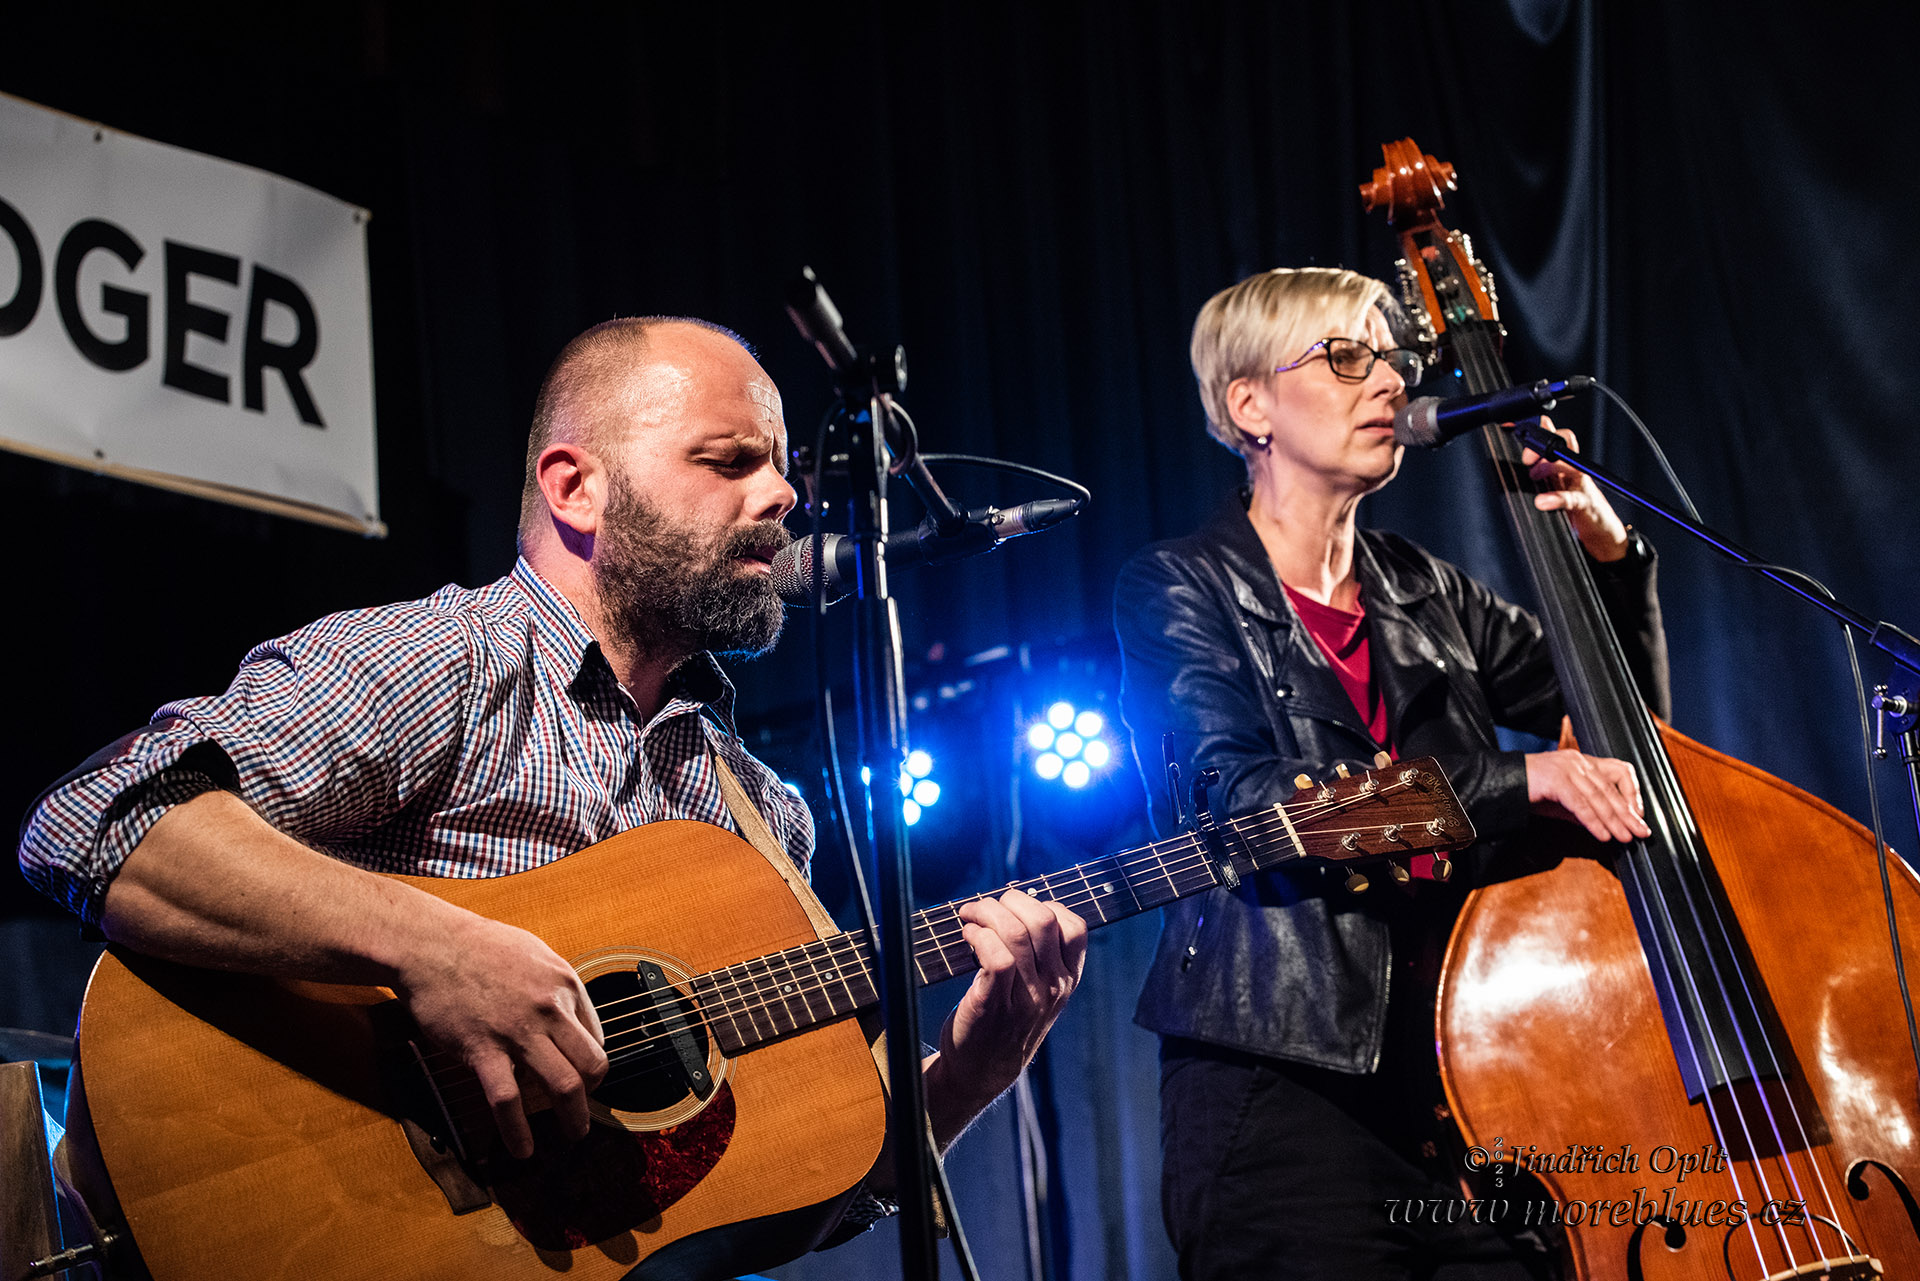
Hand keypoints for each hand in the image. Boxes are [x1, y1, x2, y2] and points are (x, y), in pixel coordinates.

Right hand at [394, 909, 607, 1159]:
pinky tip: (522, 1148)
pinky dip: (518, 1131)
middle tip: (585, 1111)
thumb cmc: (480, 947)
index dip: (593, 1063)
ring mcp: (517, 1031)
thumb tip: (572, 1018)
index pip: (597, 1035)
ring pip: (563, 1085)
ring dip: (572, 1119)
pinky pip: (508, 1100)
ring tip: (571, 1135)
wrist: (430, 946)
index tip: (585, 1078)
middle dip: (594, 1095)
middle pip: (591, 1064)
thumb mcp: (535, 953)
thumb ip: (557, 986)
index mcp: (564, 983)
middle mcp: (549, 1008)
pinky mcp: (481, 1050)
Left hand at [936, 889, 1087, 1110]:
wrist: (981, 1072)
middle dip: (1011, 900)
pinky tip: (967, 936)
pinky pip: (994, 956)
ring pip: (1015, 933)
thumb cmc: (1005, 1022)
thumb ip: (1040, 957)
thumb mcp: (1039, 993)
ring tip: (971, 916)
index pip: (1076, 927)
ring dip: (986, 912)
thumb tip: (1017, 906)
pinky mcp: (993, 1004)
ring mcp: (1025, 997)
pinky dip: (978, 936)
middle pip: (1043, 920)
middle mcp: (1052, 988)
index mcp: (1066, 980)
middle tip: (988, 905)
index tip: (1019, 908)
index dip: (1046, 904)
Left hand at [1520, 417, 1629, 561]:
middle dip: (1543, 443)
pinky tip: (1543, 501)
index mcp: (1561, 462)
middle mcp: (1572, 468)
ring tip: (1533, 475)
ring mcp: (1581, 485)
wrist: (1600, 530)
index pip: (1551, 435)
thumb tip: (1509, 465)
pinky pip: (1573, 498)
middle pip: (1563, 442)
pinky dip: (1557, 498)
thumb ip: (1535, 472)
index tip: (1512, 425)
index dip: (1537, 427)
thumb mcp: (1549, 485)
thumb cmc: (1572, 506)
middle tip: (1526, 456)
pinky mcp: (1586, 505)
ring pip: (1569, 465)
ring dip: (1549, 467)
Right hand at [1525, 748, 1650, 842]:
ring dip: (1614, 820)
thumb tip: (1605, 826)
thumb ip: (1584, 810)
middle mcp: (1577, 761)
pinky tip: (1603, 835)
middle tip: (1640, 832)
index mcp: (1582, 762)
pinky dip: (1593, 821)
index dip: (1632, 793)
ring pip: (1598, 797)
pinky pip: (1580, 804)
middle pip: (1611, 788)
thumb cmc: (1528, 791)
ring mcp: (1566, 768)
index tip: (1637, 815)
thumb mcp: (1563, 802)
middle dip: (1628, 813)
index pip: (1619, 771)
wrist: (1500, 785)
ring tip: (1626, 837)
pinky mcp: (1555, 780)